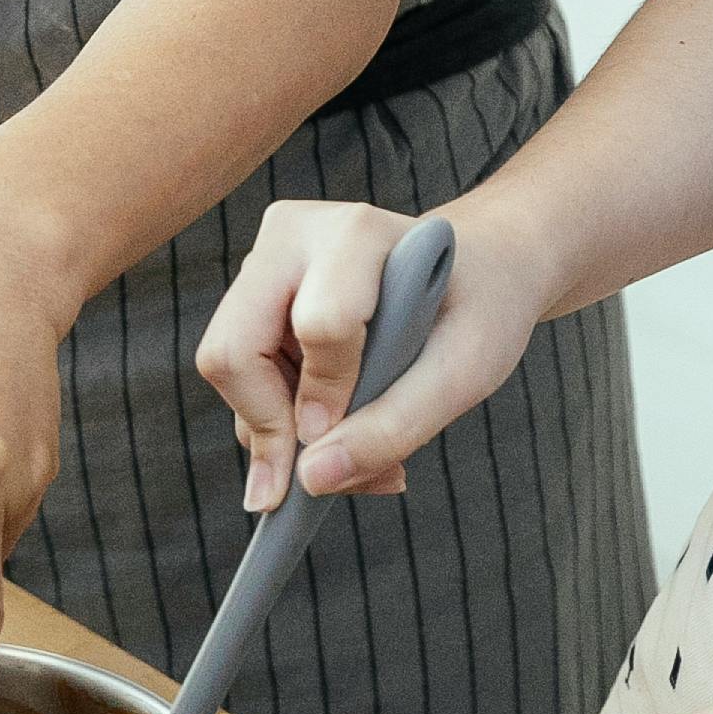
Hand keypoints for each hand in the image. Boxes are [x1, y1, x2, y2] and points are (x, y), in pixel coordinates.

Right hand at [195, 192, 545, 507]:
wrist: (480, 268)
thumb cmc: (481, 309)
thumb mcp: (465, 373)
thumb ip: (395, 425)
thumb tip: (312, 479)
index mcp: (356, 234)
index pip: (320, 327)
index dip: (330, 396)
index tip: (348, 440)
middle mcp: (291, 236)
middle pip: (232, 352)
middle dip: (272, 428)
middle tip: (320, 478)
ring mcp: (264, 263)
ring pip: (231, 374)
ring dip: (284, 434)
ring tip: (361, 453)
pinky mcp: (255, 296)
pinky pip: (242, 378)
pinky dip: (284, 421)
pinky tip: (342, 428)